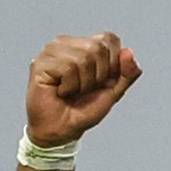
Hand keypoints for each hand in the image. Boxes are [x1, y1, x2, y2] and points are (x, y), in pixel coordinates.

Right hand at [26, 32, 141, 146]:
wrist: (62, 130)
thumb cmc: (83, 110)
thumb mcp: (112, 92)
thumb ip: (126, 74)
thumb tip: (129, 53)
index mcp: (86, 45)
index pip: (110, 39)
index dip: (113, 64)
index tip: (101, 82)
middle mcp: (68, 42)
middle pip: (98, 48)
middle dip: (98, 77)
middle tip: (83, 89)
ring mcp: (52, 50)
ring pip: (83, 59)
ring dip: (83, 84)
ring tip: (71, 91)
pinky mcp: (41, 62)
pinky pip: (68, 69)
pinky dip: (70, 87)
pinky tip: (60, 91)